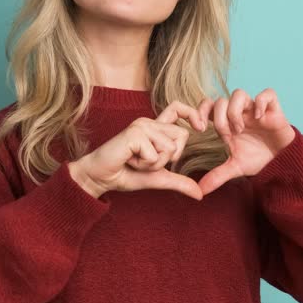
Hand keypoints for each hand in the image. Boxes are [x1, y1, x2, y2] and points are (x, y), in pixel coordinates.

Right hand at [69, 101, 208, 200]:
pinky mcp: (135, 134)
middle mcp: (149, 123)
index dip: (193, 114)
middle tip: (146, 161)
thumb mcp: (158, 178)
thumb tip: (200, 194)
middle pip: (182, 136)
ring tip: (136, 161)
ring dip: (154, 164)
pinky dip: (144, 165)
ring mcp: (141, 126)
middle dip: (168, 158)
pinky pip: (155, 154)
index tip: (201, 127)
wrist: (100, 178)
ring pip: (169, 148)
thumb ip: (179, 182)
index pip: (178, 109)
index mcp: (155, 128)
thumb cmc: (126, 174)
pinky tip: (129, 160)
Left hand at [196, 88, 295, 195]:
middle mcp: (240, 113)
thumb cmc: (259, 159)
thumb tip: (199, 191)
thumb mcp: (235, 168)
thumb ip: (217, 176)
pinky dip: (261, 103)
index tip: (200, 128)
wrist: (282, 162)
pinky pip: (267, 94)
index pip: (208, 105)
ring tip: (240, 129)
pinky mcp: (273, 109)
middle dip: (220, 119)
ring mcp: (255, 109)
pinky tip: (259, 118)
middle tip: (227, 136)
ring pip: (239, 94)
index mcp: (227, 122)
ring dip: (235, 111)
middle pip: (221, 100)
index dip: (200, 111)